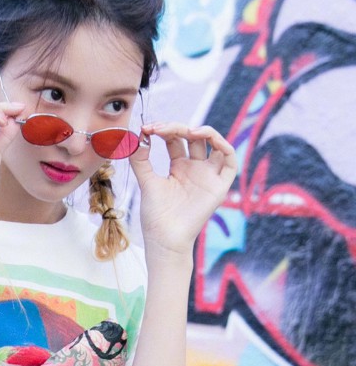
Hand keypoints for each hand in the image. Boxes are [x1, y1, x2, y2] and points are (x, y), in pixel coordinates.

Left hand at [129, 122, 237, 259]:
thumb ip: (141, 160)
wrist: (165, 237)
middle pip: (192, 138)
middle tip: (158, 128)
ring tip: (187, 130)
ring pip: (215, 144)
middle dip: (176, 128)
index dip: (163, 130)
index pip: (175, 139)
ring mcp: (208, 176)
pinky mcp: (219, 186)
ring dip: (204, 132)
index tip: (146, 128)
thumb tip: (136, 137)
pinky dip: (224, 146)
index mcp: (178, 167)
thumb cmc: (156, 215)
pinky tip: (206, 137)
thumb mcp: (146, 182)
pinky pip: (230, 162)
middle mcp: (195, 168)